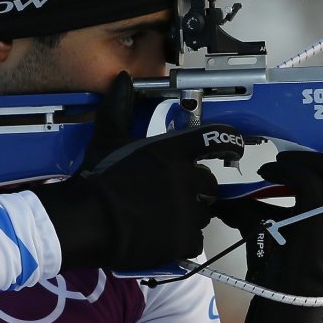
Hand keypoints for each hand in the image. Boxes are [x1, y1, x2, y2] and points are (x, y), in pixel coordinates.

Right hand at [34, 73, 245, 270]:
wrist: (88, 221)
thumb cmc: (98, 178)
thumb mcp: (107, 139)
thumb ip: (120, 109)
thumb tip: (123, 79)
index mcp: (173, 151)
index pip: (215, 139)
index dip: (229, 142)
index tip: (234, 148)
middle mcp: (187, 178)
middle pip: (209, 183)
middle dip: (196, 188)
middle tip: (171, 195)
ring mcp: (188, 211)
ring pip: (202, 213)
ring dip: (188, 215)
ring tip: (160, 218)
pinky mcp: (184, 240)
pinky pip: (194, 241)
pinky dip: (182, 242)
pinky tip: (161, 238)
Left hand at [214, 131, 322, 322]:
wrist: (287, 297)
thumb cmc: (282, 268)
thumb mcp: (276, 231)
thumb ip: (256, 210)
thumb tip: (222, 198)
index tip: (305, 158)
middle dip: (317, 154)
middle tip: (290, 157)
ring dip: (306, 158)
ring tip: (281, 161)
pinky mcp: (319, 218)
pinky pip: (308, 182)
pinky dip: (288, 171)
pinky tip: (269, 171)